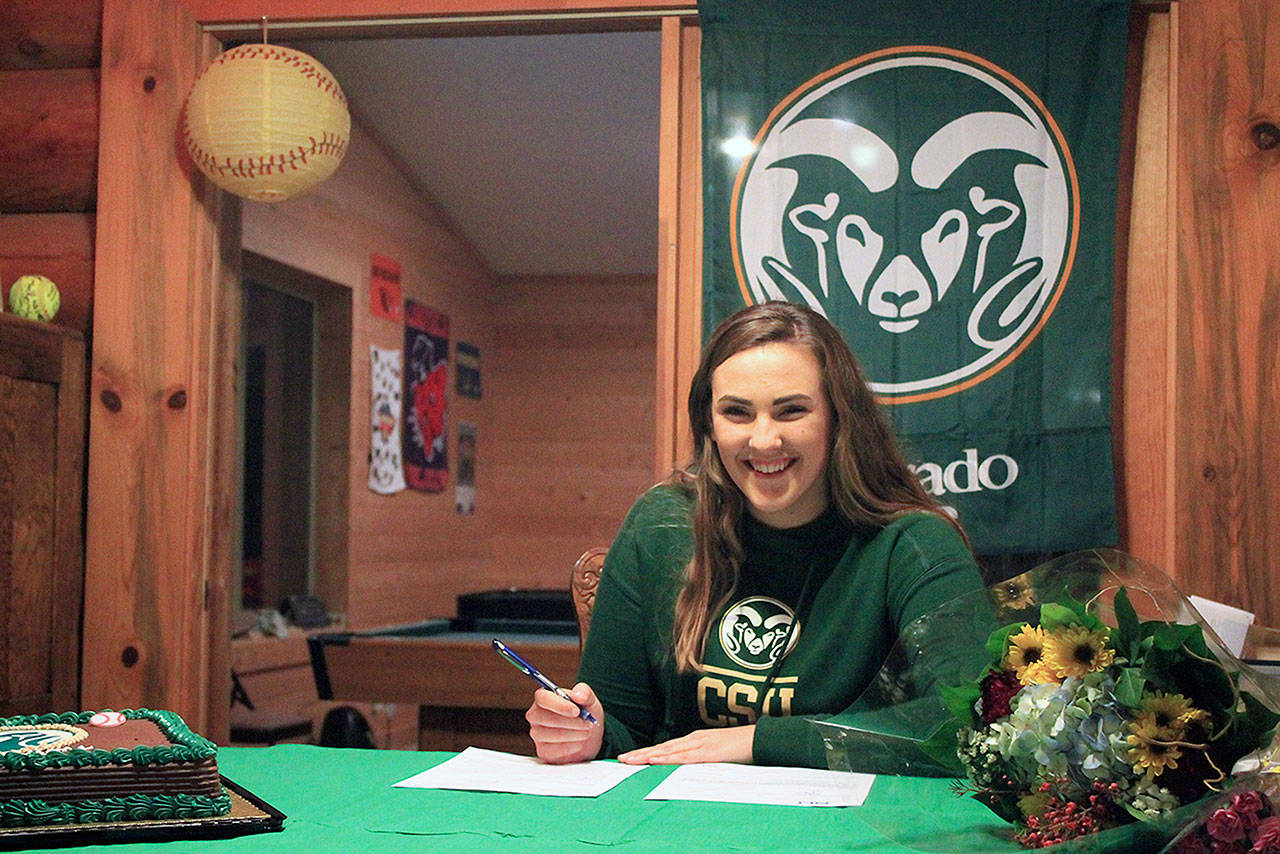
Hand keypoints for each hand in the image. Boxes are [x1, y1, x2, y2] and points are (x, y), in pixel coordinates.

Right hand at [525, 682, 603, 763]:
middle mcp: (536, 714)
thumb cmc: (584, 714)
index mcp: (544, 697)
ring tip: (586, 732)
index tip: (576, 711)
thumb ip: (585, 693)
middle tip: (588, 723)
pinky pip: (555, 750)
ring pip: (552, 735)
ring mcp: (537, 733)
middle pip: (546, 718)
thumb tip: (577, 695)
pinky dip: (571, 746)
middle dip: (571, 722)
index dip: (559, 705)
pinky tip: (579, 742)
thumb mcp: (589, 700)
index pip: (543, 698)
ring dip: (574, 734)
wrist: (588, 736)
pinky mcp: (542, 751)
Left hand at [616, 725, 754, 764]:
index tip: (630, 757)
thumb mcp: (715, 753)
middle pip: (662, 748)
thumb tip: (686, 766)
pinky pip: (684, 756)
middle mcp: (693, 739)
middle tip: (621, 759)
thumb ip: (701, 758)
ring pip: (668, 751)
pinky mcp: (708, 752)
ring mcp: (700, 744)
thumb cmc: (739, 746)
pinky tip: (656, 759)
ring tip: (631, 760)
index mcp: (694, 740)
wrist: (758, 739)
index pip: (665, 747)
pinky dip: (668, 758)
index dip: (646, 752)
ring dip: (648, 756)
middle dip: (640, 754)